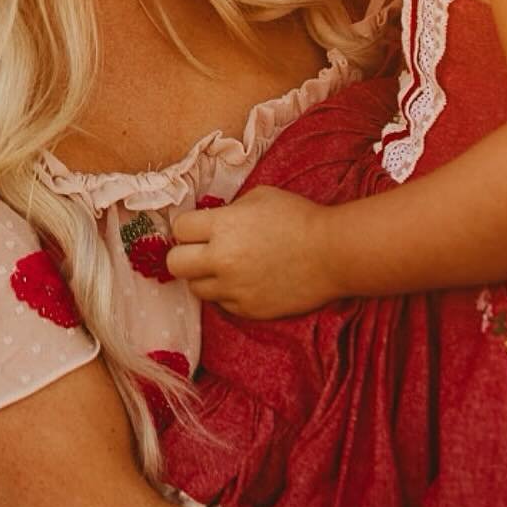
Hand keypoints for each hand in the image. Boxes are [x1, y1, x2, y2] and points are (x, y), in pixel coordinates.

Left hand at [166, 186, 342, 319]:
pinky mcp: (248, 309)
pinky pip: (222, 304)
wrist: (332, 253)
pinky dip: (228, 293)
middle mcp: (221, 260)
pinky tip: (245, 281)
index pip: (179, 229)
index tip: (197, 228)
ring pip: (195, 289)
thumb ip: (228, 210)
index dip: (187, 227)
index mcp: (222, 226)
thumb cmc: (298, 217)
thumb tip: (210, 221)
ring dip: (205, 277)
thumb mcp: (258, 196)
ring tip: (225, 267)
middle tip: (199, 251)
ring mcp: (234, 288)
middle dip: (184, 255)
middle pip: (175, 265)